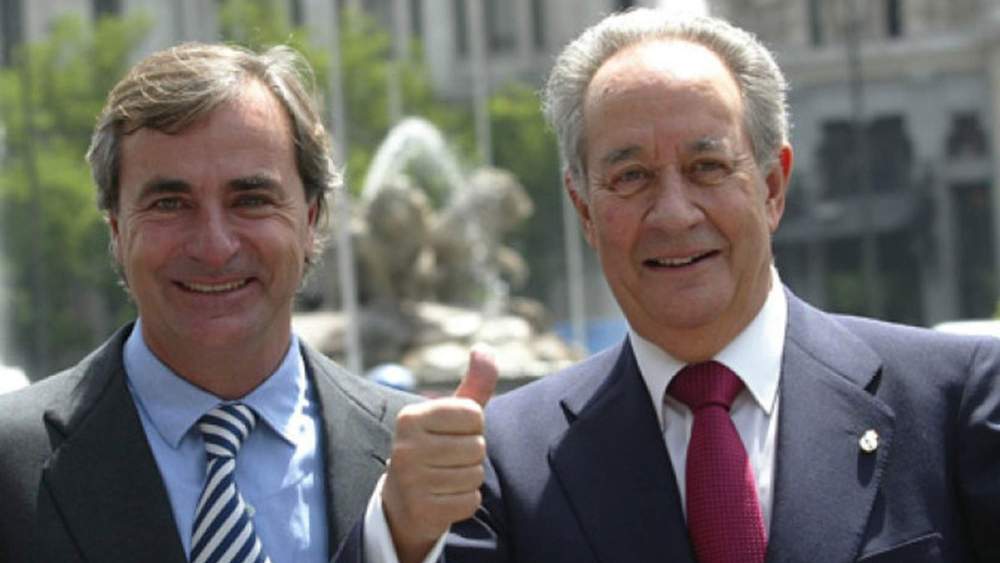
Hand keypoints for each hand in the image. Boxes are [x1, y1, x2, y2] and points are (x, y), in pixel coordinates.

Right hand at [382, 345, 498, 562]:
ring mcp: (410, 480)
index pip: (474, 413)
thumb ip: (474, 385)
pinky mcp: (421, 509)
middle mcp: (405, 446)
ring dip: (469, 479)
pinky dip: (465, 501)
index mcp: (411, 417)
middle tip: (448, 460)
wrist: (402, 502)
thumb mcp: (451, 415)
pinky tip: (444, 498)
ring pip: (475, 475)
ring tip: (445, 478)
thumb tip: (484, 348)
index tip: (453, 434)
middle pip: (477, 446)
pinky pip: (470, 501)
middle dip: (472, 455)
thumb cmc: (435, 448)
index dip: (473, 426)